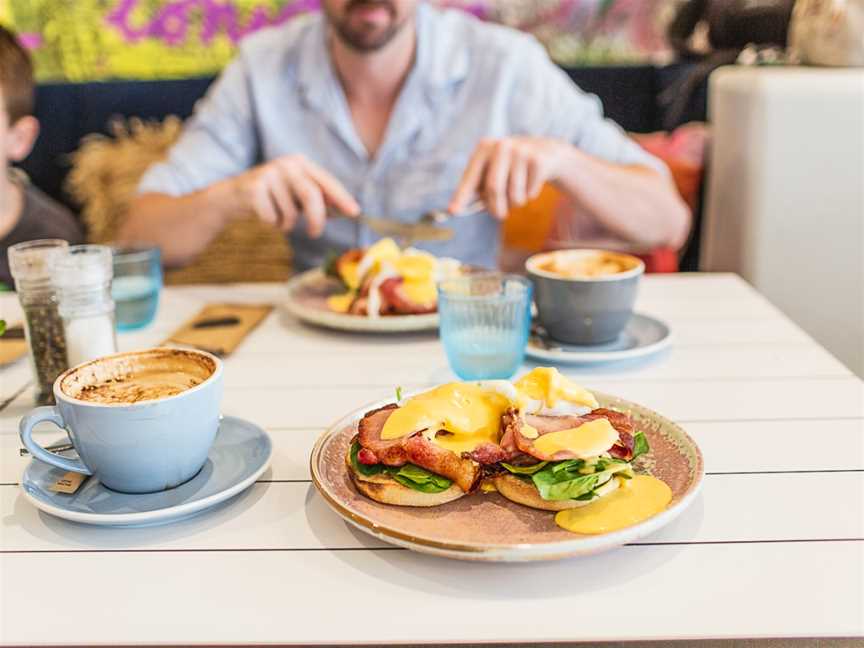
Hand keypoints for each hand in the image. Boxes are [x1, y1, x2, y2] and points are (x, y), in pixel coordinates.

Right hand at [233, 155, 359, 237]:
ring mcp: (268, 174)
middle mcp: (286, 164)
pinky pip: (272, 218)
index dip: (341, 198)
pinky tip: (264, 215)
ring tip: (279, 218)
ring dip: (287, 224)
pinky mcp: (253, 188)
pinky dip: (272, 224)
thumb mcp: (298, 196)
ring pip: (290, 212)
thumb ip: (321, 200)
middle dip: (316, 219)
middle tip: (315, 234)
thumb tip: (347, 211)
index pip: (327, 181)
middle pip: (311, 195)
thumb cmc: (274, 197)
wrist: (234, 196)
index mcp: (302, 163)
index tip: (355, 212)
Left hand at [449, 137, 572, 219]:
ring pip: (514, 194)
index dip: (461, 196)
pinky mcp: (538, 161)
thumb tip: (455, 209)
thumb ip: (476, 189)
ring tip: (518, 193)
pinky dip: (530, 196)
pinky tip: (531, 183)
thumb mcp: (492, 171)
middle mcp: (501, 146)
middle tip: (499, 215)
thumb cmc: (510, 167)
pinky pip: (530, 193)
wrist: (545, 152)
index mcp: (484, 148)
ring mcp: (521, 152)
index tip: (452, 211)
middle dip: (496, 207)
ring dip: (515, 202)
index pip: (470, 177)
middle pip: (494, 188)